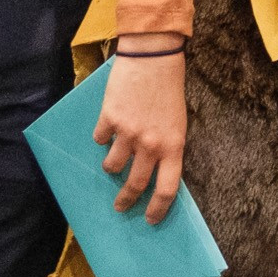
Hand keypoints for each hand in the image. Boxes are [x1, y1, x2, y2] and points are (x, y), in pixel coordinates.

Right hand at [94, 38, 187, 223]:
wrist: (153, 57)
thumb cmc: (169, 90)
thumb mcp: (177, 123)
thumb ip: (167, 148)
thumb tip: (153, 172)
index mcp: (173, 147)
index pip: (166, 190)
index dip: (157, 209)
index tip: (150, 219)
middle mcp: (151, 145)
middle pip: (135, 184)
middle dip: (125, 200)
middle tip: (120, 206)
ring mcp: (128, 133)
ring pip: (112, 166)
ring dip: (111, 166)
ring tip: (112, 161)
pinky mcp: (109, 119)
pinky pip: (100, 139)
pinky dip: (102, 137)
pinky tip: (107, 127)